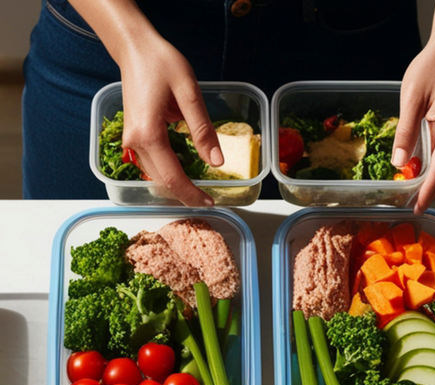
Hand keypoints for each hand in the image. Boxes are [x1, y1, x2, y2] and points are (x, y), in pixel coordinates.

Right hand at [119, 34, 222, 205]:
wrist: (134, 48)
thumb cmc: (161, 63)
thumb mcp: (189, 92)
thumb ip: (203, 129)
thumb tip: (217, 162)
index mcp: (149, 134)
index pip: (173, 177)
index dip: (192, 194)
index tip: (210, 202)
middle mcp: (135, 142)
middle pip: (162, 182)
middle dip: (185, 195)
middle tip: (208, 200)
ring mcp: (131, 141)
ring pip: (156, 176)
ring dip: (177, 186)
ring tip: (200, 190)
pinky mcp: (134, 137)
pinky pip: (153, 165)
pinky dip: (169, 173)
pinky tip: (185, 174)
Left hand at [392, 38, 434, 214]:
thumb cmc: (433, 68)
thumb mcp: (412, 100)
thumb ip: (405, 133)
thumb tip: (399, 163)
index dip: (428, 192)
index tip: (418, 209)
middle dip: (428, 190)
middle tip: (410, 206)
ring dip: (429, 178)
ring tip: (409, 192)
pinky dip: (431, 163)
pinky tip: (416, 170)